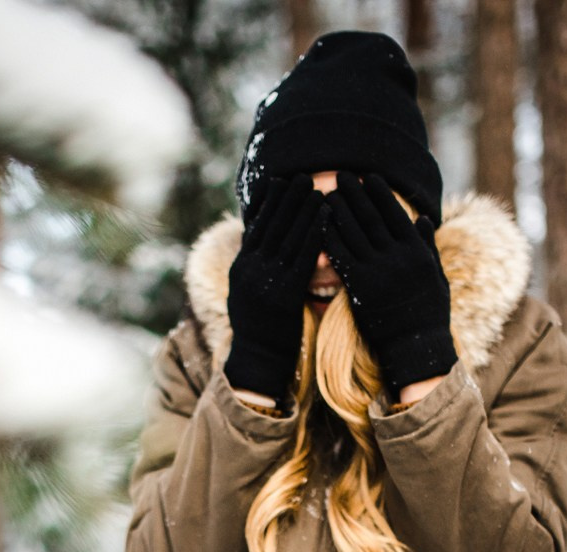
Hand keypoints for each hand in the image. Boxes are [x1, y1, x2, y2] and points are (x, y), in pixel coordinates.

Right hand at [224, 176, 324, 400]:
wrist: (257, 359)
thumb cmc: (257, 329)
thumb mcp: (245, 294)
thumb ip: (252, 267)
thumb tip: (257, 243)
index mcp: (241, 267)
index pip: (255, 226)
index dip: (269, 203)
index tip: (280, 182)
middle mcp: (251, 270)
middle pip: (271, 225)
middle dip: (287, 199)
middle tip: (302, 176)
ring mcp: (267, 280)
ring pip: (288, 236)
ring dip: (304, 209)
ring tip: (317, 188)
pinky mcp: (286, 293)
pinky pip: (303, 255)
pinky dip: (315, 232)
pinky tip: (326, 216)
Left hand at [322, 172, 456, 396]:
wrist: (416, 346)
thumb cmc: (429, 312)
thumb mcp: (436, 276)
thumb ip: (427, 245)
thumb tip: (423, 217)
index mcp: (416, 250)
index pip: (395, 213)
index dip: (380, 193)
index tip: (368, 177)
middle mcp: (397, 256)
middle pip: (371, 217)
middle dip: (355, 194)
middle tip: (341, 176)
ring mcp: (377, 271)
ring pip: (354, 232)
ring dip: (338, 210)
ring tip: (326, 194)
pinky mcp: (360, 287)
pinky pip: (341, 256)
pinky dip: (329, 237)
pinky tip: (319, 225)